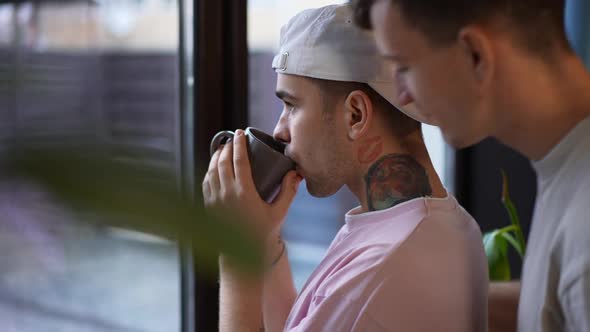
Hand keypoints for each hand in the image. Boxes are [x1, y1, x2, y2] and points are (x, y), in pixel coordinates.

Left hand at [202, 129, 301, 243]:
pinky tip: (214, 167)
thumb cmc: (263, 233)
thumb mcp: (279, 213)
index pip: (239, 161)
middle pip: (223, 162)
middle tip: (233, 138)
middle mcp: (227, 195)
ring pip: (211, 171)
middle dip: (227, 147)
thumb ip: (288, 192)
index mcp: (244, 193)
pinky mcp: (209, 207)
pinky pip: (206, 183)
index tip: (240, 133)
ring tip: (223, 148)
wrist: (242, 256)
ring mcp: (215, 201)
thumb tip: (296, 173)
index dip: (239, 144)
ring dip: (216, 157)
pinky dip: (209, 170)